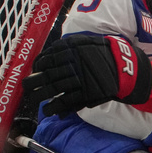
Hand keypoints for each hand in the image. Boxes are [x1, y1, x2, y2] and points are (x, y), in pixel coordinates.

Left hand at [23, 34, 151, 115]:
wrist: (125, 67)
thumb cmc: (105, 53)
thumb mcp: (86, 42)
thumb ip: (68, 46)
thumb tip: (50, 55)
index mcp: (69, 51)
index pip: (45, 60)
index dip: (37, 67)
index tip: (35, 71)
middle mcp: (70, 65)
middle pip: (44, 75)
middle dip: (32, 83)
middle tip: (26, 87)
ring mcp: (76, 80)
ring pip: (51, 89)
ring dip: (39, 95)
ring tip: (34, 99)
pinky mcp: (83, 94)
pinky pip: (64, 102)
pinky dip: (54, 108)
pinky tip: (48, 110)